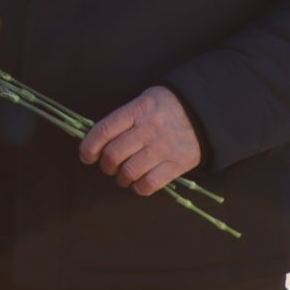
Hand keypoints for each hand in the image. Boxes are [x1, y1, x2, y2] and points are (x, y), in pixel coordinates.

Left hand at [79, 86, 201, 195]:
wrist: (203, 111)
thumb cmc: (166, 106)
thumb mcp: (143, 101)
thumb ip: (123, 118)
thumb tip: (98, 140)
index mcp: (137, 110)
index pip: (104, 130)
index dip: (89, 146)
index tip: (86, 156)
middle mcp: (148, 129)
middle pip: (114, 154)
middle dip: (105, 165)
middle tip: (108, 166)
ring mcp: (163, 148)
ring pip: (129, 171)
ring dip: (121, 178)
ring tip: (123, 177)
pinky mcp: (177, 164)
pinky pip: (150, 184)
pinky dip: (139, 187)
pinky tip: (138, 183)